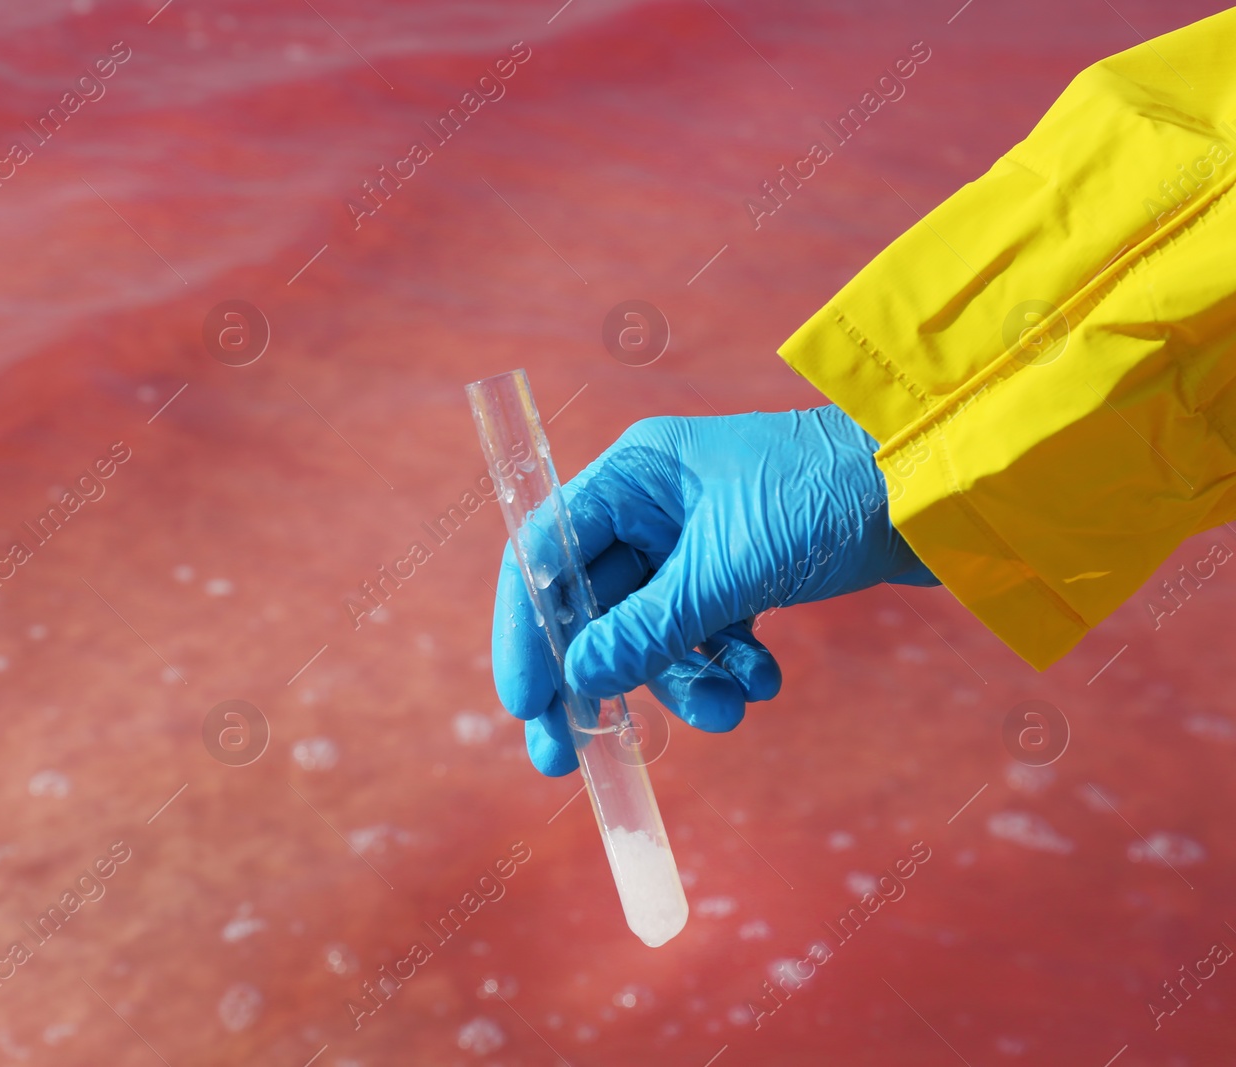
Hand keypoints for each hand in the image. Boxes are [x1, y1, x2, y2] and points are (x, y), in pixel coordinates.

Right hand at [492, 405, 936, 775]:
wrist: (943, 493)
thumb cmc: (831, 500)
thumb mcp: (729, 571)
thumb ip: (647, 630)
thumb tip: (580, 682)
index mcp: (635, 477)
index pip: (546, 553)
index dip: (528, 629)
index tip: (525, 702)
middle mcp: (655, 506)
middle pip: (592, 605)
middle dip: (594, 681)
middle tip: (569, 758)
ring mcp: (697, 541)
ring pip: (653, 632)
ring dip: (682, 682)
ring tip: (727, 711)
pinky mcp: (741, 572)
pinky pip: (706, 635)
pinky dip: (728, 665)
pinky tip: (764, 679)